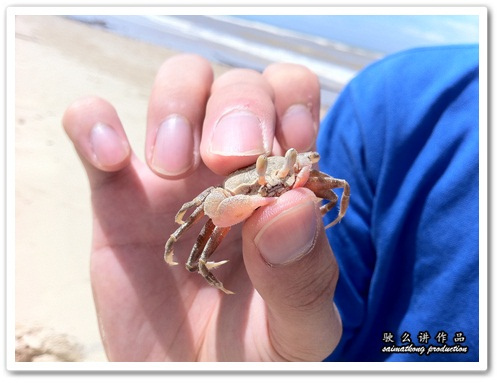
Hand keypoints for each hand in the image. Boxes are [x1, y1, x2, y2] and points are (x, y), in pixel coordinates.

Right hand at [62, 54, 340, 360]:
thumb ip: (306, 276)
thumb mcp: (296, 330)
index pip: (293, 97)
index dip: (289, 107)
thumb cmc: (252, 354)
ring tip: (172, 167)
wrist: (189, 378)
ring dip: (177, 107)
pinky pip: (93, 128)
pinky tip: (110, 157)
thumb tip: (291, 206)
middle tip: (225, 161)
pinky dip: (93, 123)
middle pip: (238, 84)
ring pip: (179, 85)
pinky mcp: (117, 195)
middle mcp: (231, 168)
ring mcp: (173, 177)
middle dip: (237, 107)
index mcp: (280, 185)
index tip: (281, 154)